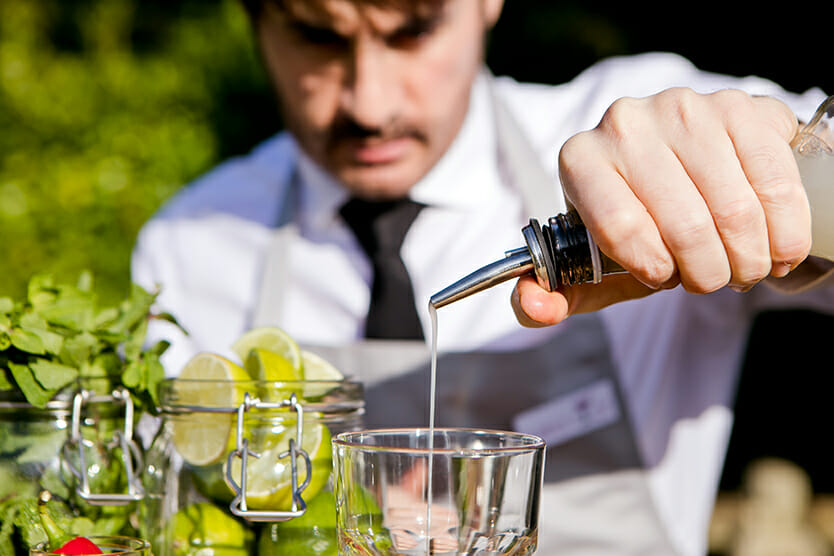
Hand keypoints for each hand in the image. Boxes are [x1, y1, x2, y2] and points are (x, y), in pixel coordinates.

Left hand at [513, 88, 807, 325]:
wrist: (684, 168)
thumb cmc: (635, 226)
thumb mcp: (592, 267)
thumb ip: (554, 296)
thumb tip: (532, 304)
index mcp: (579, 159)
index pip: (620, 228)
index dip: (652, 268)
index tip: (665, 277)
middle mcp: (625, 123)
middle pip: (683, 224)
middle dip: (707, 273)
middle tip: (712, 279)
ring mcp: (683, 107)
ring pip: (733, 209)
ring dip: (747, 258)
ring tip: (741, 265)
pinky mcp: (737, 105)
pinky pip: (774, 183)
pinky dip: (783, 232)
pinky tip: (775, 246)